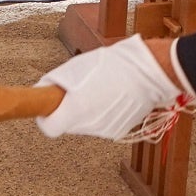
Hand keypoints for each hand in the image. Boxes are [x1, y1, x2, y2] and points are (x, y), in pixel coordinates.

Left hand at [36, 35, 185, 140]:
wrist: (151, 73)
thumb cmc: (114, 65)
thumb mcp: (77, 66)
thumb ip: (56, 82)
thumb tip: (44, 90)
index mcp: (75, 110)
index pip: (49, 128)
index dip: (46, 117)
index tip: (49, 107)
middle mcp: (89, 126)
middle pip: (67, 125)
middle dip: (68, 110)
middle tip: (77, 91)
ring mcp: (105, 130)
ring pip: (85, 124)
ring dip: (86, 111)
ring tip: (99, 90)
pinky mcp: (119, 131)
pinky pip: (101, 124)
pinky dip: (103, 113)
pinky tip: (113, 97)